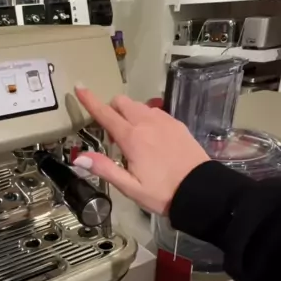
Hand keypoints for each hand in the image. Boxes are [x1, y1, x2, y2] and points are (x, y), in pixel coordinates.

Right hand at [73, 87, 209, 214]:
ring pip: (139, 105)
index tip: (79, 87)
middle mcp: (147, 123)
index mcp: (132, 138)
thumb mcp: (130, 187)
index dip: (90, 100)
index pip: (105, 114)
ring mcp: (164, 121)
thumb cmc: (162, 193)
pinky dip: (146, 118)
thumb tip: (79, 157)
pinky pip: (155, 112)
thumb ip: (104, 169)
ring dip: (129, 114)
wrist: (200, 190)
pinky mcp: (177, 124)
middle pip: (122, 102)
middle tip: (115, 137)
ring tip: (134, 139)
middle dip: (112, 110)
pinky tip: (152, 138)